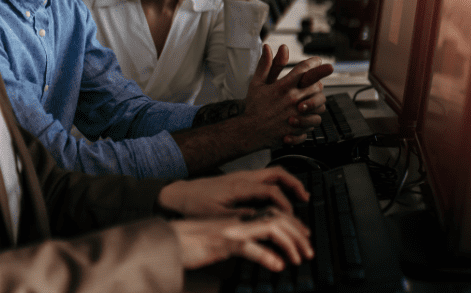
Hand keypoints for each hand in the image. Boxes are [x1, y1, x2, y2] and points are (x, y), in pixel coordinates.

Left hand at [158, 166, 309, 217]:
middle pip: (276, 173)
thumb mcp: (217, 215)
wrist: (178, 193)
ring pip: (271, 173)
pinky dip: (277, 183)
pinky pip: (264, 177)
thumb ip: (241, 217)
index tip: (290, 217)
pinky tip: (279, 195)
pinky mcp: (238, 179)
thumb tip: (262, 219)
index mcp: (239, 185)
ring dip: (287, 182)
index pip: (271, 190)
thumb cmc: (194, 204)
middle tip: (305, 197)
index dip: (284, 204)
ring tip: (298, 195)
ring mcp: (241, 176)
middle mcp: (242, 177)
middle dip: (294, 183)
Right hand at [170, 209, 313, 270]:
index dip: (293, 223)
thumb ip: (242, 239)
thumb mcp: (222, 238)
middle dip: (298, 232)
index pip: (273, 212)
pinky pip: (249, 247)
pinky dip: (266, 256)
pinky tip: (277, 265)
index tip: (304, 237)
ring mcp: (232, 229)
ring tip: (300, 258)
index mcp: (239, 217)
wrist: (170, 238)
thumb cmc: (193, 240)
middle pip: (277, 217)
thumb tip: (263, 249)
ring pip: (269, 227)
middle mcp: (239, 219)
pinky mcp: (223, 241)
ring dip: (289, 242)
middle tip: (309, 250)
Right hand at [244, 45, 332, 146]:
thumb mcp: (257, 83)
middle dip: (317, 81)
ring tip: (310, 97)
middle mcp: (292, 100)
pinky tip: (307, 112)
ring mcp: (298, 114)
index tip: (318, 61)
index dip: (314, 62)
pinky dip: (315, 115)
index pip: (304, 69)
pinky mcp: (300, 127)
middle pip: (317, 85)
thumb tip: (268, 47)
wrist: (251, 132)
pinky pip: (317, 118)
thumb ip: (265, 65)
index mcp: (283, 87)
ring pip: (320, 103)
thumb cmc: (254, 107)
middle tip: (312, 81)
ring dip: (318, 98)